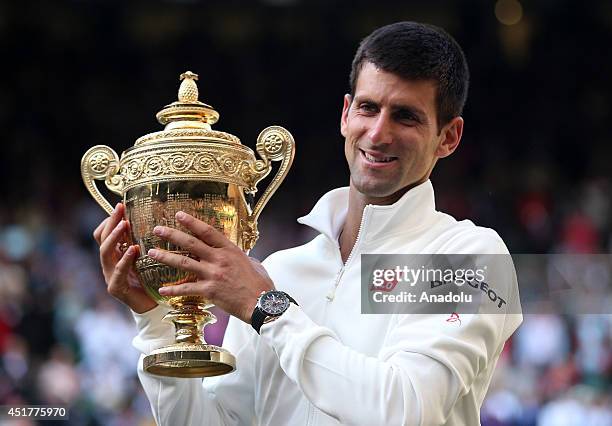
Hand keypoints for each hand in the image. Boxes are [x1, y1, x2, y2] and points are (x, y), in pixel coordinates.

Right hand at [93, 203, 156, 313]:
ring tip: (124, 226)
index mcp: (115, 255)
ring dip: (115, 237)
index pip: (103, 234)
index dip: (109, 220)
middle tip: (120, 209)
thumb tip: (157, 217)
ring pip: (105, 253)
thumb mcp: (149, 256)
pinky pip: (117, 272)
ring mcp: (110, 277)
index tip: (120, 205)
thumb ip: (146, 241)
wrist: (155, 306)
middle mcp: (109, 265)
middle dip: (111, 223)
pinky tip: (133, 250)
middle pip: (102, 240)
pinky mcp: (116, 289)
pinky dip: (124, 260)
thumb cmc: (153, 279)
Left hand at [147, 211, 273, 322]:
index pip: (207, 231)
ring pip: (184, 263)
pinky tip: (162, 290)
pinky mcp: (209, 291)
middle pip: (191, 243)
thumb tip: (236, 255)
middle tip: (158, 229)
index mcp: (230, 250)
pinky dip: (173, 290)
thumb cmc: (261, 284)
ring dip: (166, 257)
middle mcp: (219, 259)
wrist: (262, 303)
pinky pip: (187, 288)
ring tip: (152, 253)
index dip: (192, 222)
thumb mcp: (253, 263)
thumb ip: (239, 257)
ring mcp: (213, 274)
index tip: (179, 215)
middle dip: (172, 234)